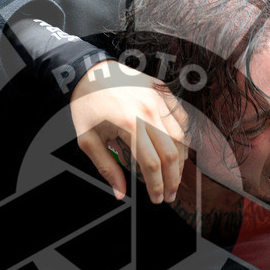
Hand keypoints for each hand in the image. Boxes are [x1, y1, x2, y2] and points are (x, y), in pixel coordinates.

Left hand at [71, 60, 186, 202]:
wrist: (89, 70)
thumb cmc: (86, 106)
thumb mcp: (88, 140)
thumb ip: (106, 168)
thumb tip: (120, 194)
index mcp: (129, 124)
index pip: (152, 164)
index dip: (157, 186)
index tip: (157, 199)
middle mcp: (149, 111)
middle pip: (171, 153)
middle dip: (173, 179)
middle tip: (170, 195)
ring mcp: (159, 99)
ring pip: (181, 137)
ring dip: (180, 161)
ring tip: (174, 177)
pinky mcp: (163, 91)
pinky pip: (181, 118)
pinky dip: (183, 137)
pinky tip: (178, 151)